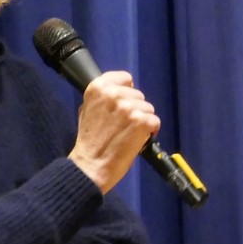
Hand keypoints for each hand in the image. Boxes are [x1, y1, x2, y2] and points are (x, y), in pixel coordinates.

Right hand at [67, 71, 160, 193]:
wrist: (91, 165)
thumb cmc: (89, 141)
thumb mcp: (87, 109)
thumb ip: (103, 97)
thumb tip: (119, 89)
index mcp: (98, 88)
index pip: (125, 78)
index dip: (127, 91)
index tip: (124, 103)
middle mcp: (113, 94)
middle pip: (138, 95)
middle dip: (135, 109)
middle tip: (124, 126)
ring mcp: (128, 107)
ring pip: (148, 108)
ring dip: (143, 121)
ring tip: (129, 134)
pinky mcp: (141, 121)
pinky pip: (155, 122)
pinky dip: (150, 132)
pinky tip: (137, 140)